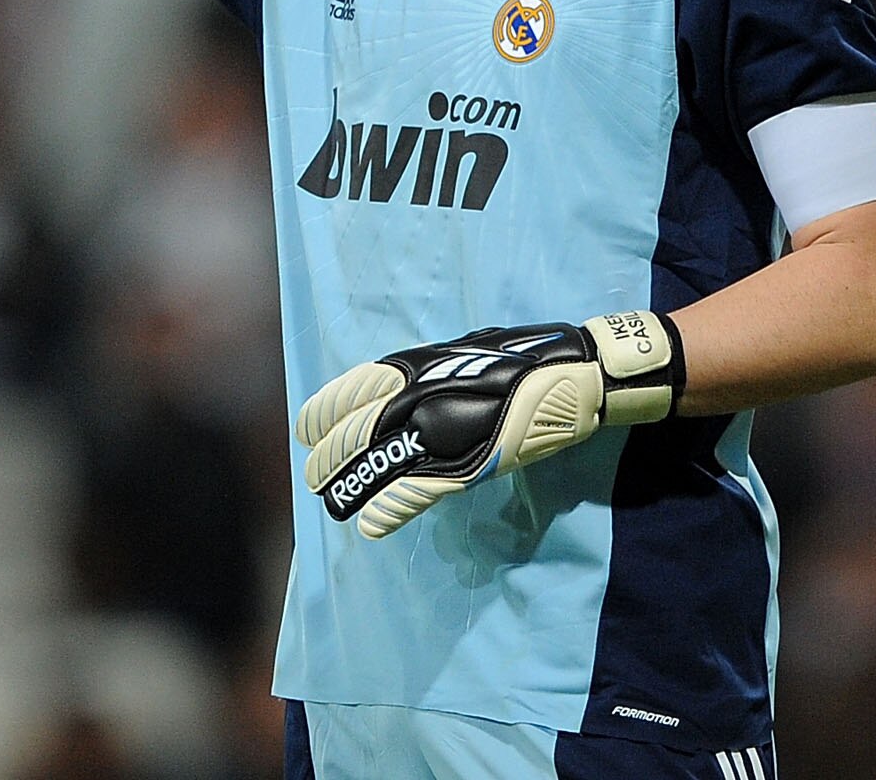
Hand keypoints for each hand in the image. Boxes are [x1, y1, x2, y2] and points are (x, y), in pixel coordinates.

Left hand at [295, 311, 681, 538]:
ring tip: (333, 504)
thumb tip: (391, 392)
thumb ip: (422, 373)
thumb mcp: (458, 352)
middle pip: (357, 433)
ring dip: (350, 488)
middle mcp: (420, 395)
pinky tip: (371, 523)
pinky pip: (417, 491)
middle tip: (315, 477)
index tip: (304, 429)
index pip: (351, 390)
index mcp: (415, 365)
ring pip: (379, 465)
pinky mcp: (471, 462)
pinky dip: (390, 508)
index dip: (323, 412)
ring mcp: (443, 430)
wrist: (572, 371)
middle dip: (330, 458)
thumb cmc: (517, 358)